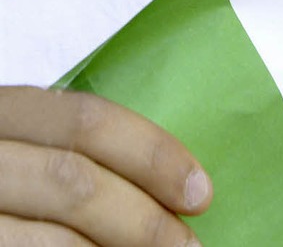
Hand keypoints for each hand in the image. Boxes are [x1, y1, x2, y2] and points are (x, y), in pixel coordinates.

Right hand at [0, 86, 212, 245]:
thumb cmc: (3, 173)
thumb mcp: (25, 147)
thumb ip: (73, 154)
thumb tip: (172, 186)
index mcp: (2, 111)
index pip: (87, 121)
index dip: (151, 154)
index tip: (200, 190)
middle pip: (73, 182)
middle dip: (141, 220)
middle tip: (190, 246)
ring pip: (50, 242)